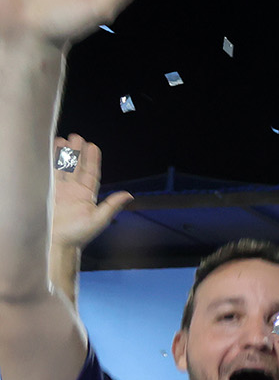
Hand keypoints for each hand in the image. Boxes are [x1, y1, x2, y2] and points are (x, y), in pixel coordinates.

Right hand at [50, 134, 126, 250]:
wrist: (58, 242)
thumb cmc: (80, 234)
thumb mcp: (99, 219)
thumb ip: (112, 205)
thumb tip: (130, 195)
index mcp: (87, 195)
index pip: (91, 173)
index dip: (92, 160)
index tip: (92, 146)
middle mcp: (74, 190)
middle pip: (76, 166)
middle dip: (77, 152)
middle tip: (77, 137)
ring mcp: (60, 190)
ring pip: (62, 167)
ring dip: (63, 154)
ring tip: (63, 139)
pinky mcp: (48, 192)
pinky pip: (50, 174)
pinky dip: (50, 162)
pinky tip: (51, 151)